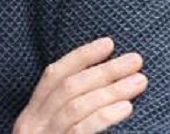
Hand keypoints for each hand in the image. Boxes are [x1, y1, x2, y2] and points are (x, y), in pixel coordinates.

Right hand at [13, 37, 147, 133]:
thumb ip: (66, 114)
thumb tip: (103, 87)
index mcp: (29, 116)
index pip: (54, 75)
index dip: (81, 56)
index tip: (109, 43)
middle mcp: (31, 126)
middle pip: (70, 87)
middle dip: (105, 70)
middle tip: (136, 60)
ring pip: (77, 105)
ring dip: (112, 89)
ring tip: (139, 81)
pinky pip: (81, 130)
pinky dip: (104, 116)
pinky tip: (125, 108)